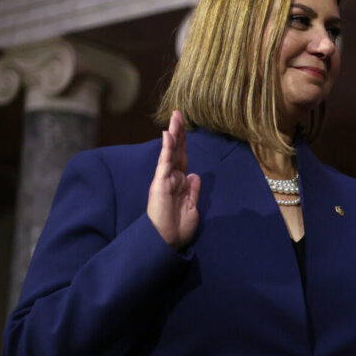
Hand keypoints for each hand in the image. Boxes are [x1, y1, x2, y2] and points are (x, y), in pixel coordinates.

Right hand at [147, 110, 200, 249]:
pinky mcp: (160, 183)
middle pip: (177, 150)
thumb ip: (193, 191)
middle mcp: (172, 178)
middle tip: (178, 113)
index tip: (185, 127)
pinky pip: (165, 163)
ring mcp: (165, 179)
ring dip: (174, 134)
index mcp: (180, 183)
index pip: (184, 158)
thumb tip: (195, 175)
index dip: (185, 142)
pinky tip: (168, 134)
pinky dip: (167, 148)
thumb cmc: (178, 228)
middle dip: (179, 132)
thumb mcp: (192, 208)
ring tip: (175, 117)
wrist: (167, 242)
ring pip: (170, 152)